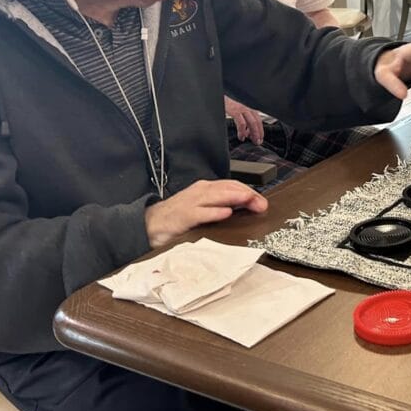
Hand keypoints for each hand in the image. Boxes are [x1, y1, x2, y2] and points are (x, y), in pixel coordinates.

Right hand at [144, 179, 267, 247]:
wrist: (148, 224)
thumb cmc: (178, 217)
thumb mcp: (202, 208)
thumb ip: (221, 206)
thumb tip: (245, 209)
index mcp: (206, 189)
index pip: (232, 186)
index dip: (249, 192)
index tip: (262, 202)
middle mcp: (200, 192)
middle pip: (228, 189)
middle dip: (247, 195)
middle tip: (262, 204)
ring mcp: (190, 203)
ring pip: (216, 196)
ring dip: (234, 198)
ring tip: (250, 200)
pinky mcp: (182, 216)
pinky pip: (200, 213)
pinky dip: (214, 212)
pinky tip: (225, 213)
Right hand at [225, 96, 263, 143]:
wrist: (220, 99)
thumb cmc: (229, 107)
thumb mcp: (239, 114)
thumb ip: (244, 122)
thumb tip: (248, 134)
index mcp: (249, 109)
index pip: (259, 121)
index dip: (261, 130)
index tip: (260, 139)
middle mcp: (247, 109)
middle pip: (257, 122)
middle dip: (258, 133)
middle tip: (257, 142)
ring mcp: (242, 109)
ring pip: (252, 122)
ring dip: (253, 133)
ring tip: (251, 140)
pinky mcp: (235, 111)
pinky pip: (241, 123)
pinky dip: (242, 131)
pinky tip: (241, 136)